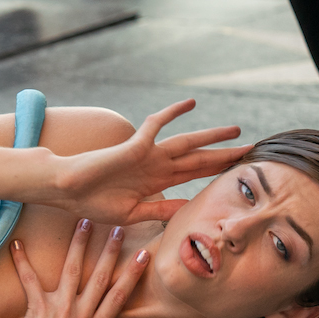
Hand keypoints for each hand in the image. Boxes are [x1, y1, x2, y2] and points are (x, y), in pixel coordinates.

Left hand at [5, 222, 149, 317]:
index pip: (120, 297)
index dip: (132, 275)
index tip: (143, 255)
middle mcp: (82, 315)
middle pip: (100, 277)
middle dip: (110, 251)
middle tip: (117, 228)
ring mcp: (60, 309)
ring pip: (72, 270)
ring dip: (78, 245)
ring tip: (83, 222)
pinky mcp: (38, 307)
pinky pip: (29, 280)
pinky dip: (22, 261)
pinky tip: (17, 243)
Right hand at [53, 99, 251, 225]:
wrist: (66, 188)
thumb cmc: (92, 202)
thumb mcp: (132, 214)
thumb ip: (160, 210)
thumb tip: (187, 211)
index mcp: (157, 183)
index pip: (195, 176)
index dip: (218, 172)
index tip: (241, 172)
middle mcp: (157, 166)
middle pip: (199, 159)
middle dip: (225, 155)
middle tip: (252, 150)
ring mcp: (147, 154)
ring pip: (187, 143)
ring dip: (211, 137)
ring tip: (235, 130)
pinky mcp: (135, 146)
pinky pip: (157, 124)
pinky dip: (173, 113)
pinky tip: (190, 104)